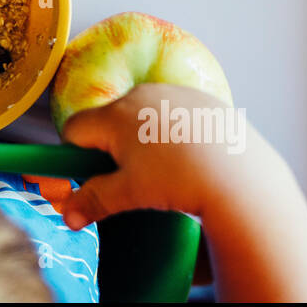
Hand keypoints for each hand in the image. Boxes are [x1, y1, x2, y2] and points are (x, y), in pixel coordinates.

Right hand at [59, 82, 277, 229]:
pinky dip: (173, 130)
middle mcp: (140, 94)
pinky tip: (190, 156)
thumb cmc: (178, 181)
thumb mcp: (130, 194)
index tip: (93, 175)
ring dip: (141, 137)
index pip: (74, 128)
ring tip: (166, 169)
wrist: (240, 174)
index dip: (77, 154)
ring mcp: (171, 92)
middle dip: (111, 147)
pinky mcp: (199, 97)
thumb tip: (66, 214)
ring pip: (141, 114)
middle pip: (107, 119)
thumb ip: (94, 200)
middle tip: (132, 178)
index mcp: (115, 115)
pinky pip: (172, 111)